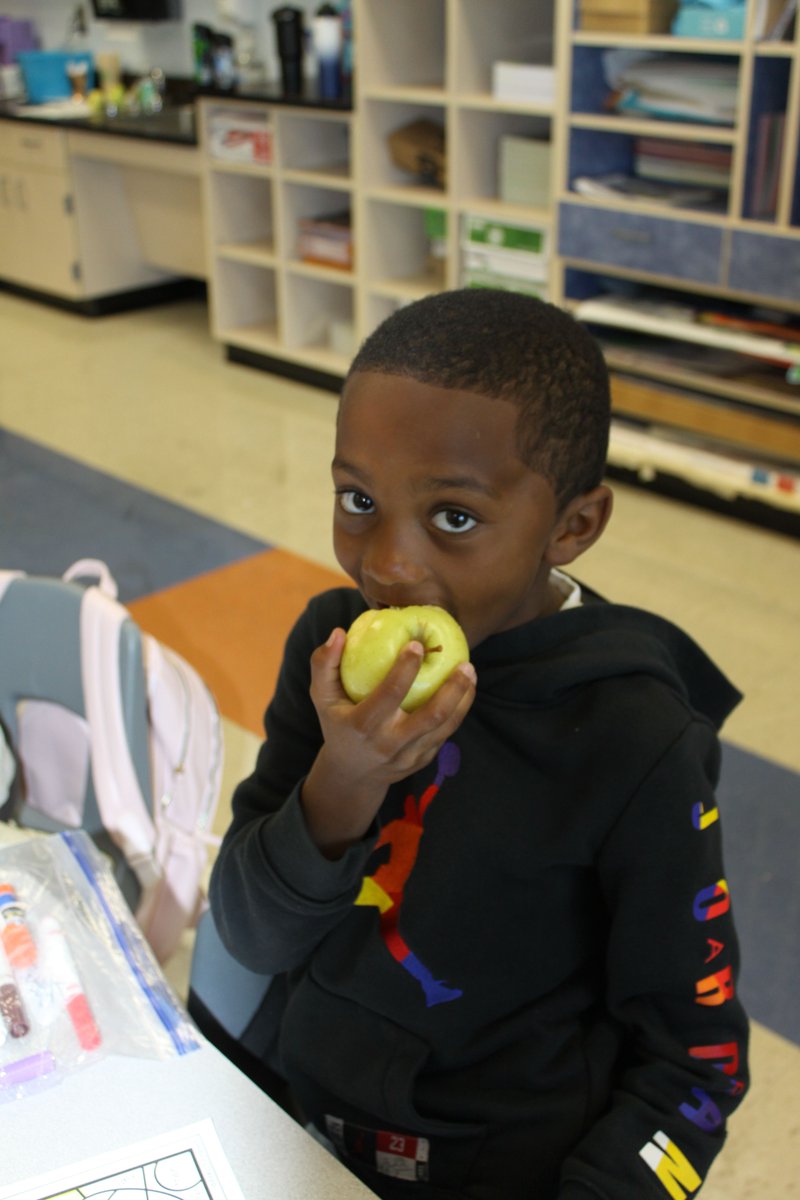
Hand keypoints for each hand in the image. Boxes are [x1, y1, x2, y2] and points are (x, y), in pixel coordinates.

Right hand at [300, 626, 475, 856]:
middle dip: (453, 687)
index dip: (406, 668)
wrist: (352, 774)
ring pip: (445, 726)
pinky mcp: (423, 761)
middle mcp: (389, 744)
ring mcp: (409, 756)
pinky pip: (446, 734)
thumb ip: (324, 664)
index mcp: (363, 725)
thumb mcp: (322, 697)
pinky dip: (459, 710)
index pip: (390, 694)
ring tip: (470, 672)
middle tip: (465, 663)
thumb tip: (338, 633)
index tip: (417, 644)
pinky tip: (464, 690)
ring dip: (463, 698)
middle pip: (431, 715)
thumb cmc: (337, 723)